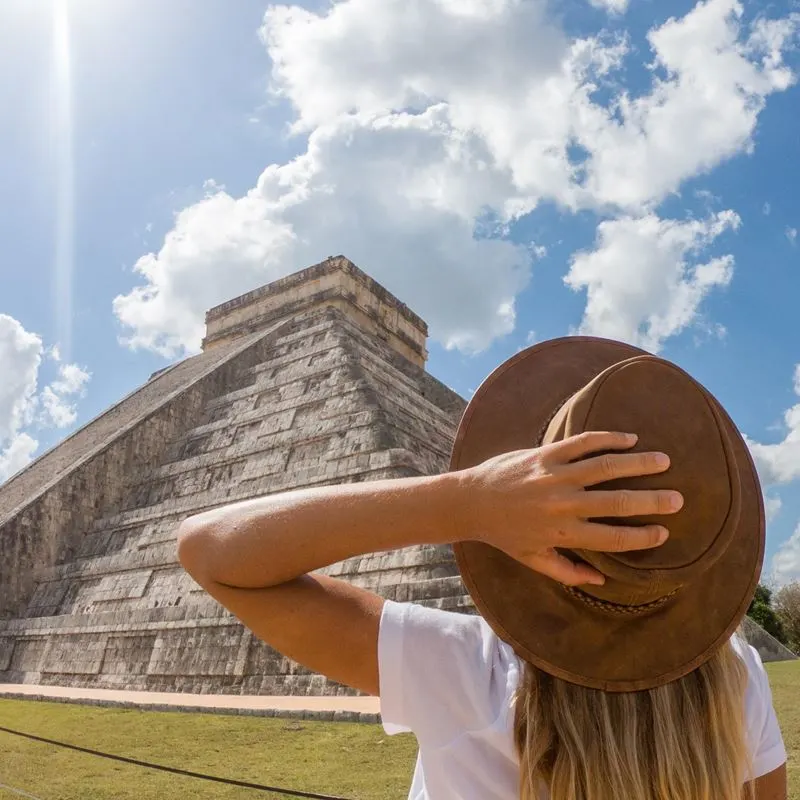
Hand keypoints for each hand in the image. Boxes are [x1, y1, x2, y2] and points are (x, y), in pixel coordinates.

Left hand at [458, 432, 682, 586]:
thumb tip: (602, 581)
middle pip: (619, 502)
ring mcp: (555, 476)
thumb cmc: (504, 533)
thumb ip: (568, 572)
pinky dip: (608, 438)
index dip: (643, 536)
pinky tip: (629, 438)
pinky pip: (582, 443)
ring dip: (638, 463)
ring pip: (606, 467)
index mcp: (563, 533)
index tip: (664, 532)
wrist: (470, 501)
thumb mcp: (533, 559)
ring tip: (663, 461)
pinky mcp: (545, 454)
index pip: (614, 538)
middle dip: (653, 501)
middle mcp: (563, 504)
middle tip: (678, 498)